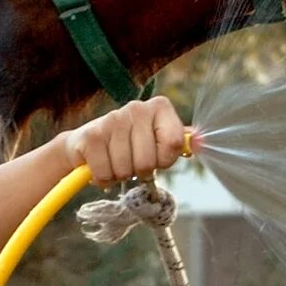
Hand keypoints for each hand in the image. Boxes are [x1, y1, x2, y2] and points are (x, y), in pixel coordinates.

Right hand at [61, 95, 189, 186]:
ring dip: (120, 174)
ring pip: (126, 169)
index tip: (156, 158)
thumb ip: (178, 141)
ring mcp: (112, 119)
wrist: (85, 143)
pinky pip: (105, 172)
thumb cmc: (129, 144)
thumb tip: (199, 143)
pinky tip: (100, 164)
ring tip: (114, 161)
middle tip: (130, 161)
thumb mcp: (157, 139)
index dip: (164, 160)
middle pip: (148, 161)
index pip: (174, 144)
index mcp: (160, 107)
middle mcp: (136, 108)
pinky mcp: (91, 136)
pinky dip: (103, 177)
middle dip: (139, 170)